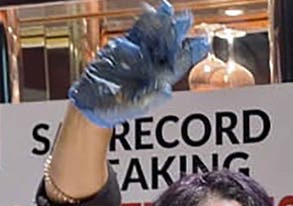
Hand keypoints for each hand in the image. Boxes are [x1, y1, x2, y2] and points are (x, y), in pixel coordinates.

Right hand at [68, 1, 209, 127]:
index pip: (178, 64)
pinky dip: (144, 22)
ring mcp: (139, 54)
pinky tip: (152, 11)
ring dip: (162, 23)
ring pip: (154, 36)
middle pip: (169, 46)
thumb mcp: (132, 106)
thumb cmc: (114, 108)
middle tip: (187, 18)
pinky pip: (136, 32)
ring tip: (169, 10)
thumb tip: (167, 90)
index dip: (190, 52)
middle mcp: (152, 65)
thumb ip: (150, 98)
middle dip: (178, 32)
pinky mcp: (124, 46)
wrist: (92, 102)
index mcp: (159, 79)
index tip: (201, 42)